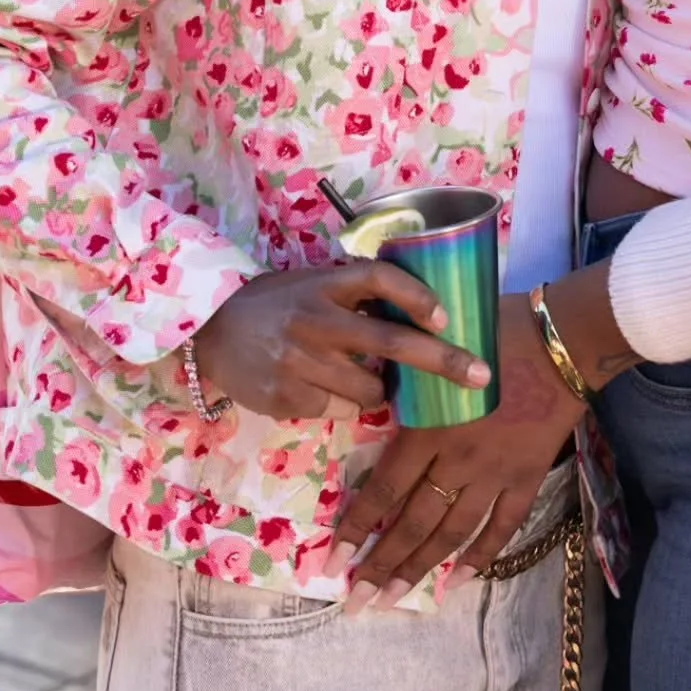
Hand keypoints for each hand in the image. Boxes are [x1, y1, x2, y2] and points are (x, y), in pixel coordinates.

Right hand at [191, 262, 493, 421]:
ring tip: (355, 374)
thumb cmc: (276, 304)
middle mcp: (314, 320)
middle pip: (390, 341)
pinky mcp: (287, 398)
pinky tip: (318, 388)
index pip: (379, 279)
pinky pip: (338, 411)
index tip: (446, 317)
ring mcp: (299, 362)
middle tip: (482, 375)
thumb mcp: (312, 285)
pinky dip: (342, 404)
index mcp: (323, 284)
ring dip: (379, 389)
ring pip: (369, 388)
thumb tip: (422, 318)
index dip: (418, 295)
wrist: (209, 332)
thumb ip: (356, 297)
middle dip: (443, 361)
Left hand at [331, 291, 586, 609]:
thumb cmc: (498, 329)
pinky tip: (458, 579)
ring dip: (421, 567)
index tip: (333, 560)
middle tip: (357, 601)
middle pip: (413, 522)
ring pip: (452, 532)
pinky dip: (481, 555)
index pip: (386, 489)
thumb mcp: (437, 344)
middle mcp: (458, 460)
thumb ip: (405, 369)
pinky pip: (502, 526)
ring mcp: (495, 474)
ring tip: (394, 598)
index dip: (358, 526)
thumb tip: (368, 374)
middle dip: (382, 564)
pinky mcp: (527, 477)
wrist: (563, 340)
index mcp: (432, 426)